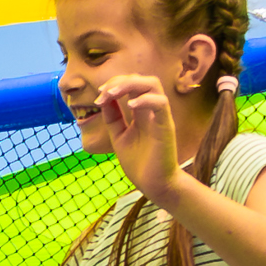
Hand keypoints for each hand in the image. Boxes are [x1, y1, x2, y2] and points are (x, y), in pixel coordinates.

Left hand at [98, 74, 182, 204]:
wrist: (153, 185)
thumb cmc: (139, 163)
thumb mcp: (118, 136)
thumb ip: (113, 117)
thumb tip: (102, 98)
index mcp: (142, 112)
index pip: (132, 85)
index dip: (114, 84)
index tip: (99, 95)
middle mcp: (151, 110)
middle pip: (142, 79)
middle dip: (120, 80)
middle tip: (103, 92)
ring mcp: (160, 117)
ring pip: (153, 84)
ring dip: (130, 84)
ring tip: (113, 94)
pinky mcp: (166, 126)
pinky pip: (160, 103)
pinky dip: (145, 99)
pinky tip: (130, 105)